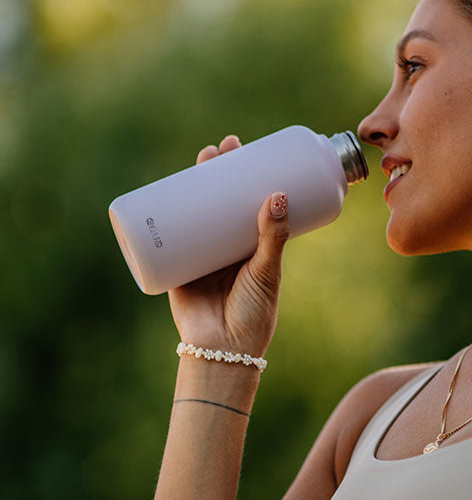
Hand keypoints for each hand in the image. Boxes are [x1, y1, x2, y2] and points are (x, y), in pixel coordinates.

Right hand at [168, 135, 289, 355]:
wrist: (223, 351)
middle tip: (224, 147)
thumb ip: (273, 237)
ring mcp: (200, 253)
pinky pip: (168, 236)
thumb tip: (279, 194)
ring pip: (196, 210)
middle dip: (220, 171)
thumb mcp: (267, 271)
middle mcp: (225, 246)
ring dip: (194, 182)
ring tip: (202, 157)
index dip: (248, 177)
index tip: (250, 152)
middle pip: (220, 199)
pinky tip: (163, 187)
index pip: (249, 201)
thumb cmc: (253, 315)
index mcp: (251, 246)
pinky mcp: (176, 266)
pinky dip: (163, 214)